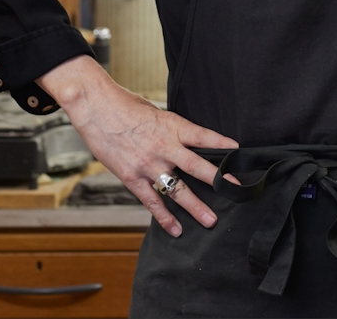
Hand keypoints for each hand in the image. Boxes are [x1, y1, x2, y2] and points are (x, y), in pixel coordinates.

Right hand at [39, 55, 237, 236]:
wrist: (96, 108)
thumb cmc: (127, 107)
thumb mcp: (159, 113)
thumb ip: (174, 130)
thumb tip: (191, 142)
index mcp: (174, 126)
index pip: (204, 137)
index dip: (223, 145)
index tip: (240, 153)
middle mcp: (164, 147)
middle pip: (197, 167)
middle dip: (218, 181)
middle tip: (236, 192)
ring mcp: (148, 164)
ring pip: (177, 189)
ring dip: (195, 207)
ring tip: (211, 220)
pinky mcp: (132, 177)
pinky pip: (151, 200)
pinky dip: (164, 216)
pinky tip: (175, 229)